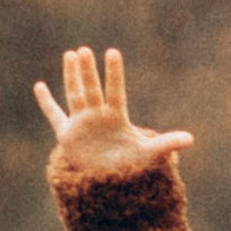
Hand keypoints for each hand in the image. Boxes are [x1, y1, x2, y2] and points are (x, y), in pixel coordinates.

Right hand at [33, 44, 194, 182]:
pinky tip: (39, 86)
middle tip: (84, 50)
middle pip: (92, 88)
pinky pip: (54, 114)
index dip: (114, 74)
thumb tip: (191, 139)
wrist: (109, 180)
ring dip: (72, 76)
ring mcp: (81, 122)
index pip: (115, 90)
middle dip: (88, 71)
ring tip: (71, 54)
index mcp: (116, 117)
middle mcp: (98, 115)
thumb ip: (167, 143)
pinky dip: (46, 102)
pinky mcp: (67, 134)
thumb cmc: (129, 164)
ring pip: (75, 94)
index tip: (112, 53)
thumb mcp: (148, 153)